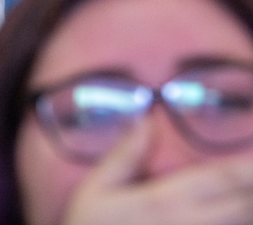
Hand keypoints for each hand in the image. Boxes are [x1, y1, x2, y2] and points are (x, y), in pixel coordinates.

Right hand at [64, 120, 252, 224]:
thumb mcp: (96, 190)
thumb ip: (124, 155)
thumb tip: (146, 120)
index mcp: (165, 200)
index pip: (221, 177)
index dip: (249, 166)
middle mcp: (190, 224)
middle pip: (245, 205)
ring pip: (243, 223)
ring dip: (250, 206)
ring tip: (249, 193)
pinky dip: (239, 222)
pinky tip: (239, 213)